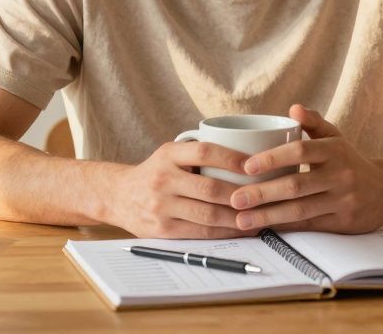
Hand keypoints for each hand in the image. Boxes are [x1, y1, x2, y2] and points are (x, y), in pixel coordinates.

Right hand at [112, 140, 250, 238]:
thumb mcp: (170, 154)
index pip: (204, 151)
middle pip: (210, 188)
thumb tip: (248, 158)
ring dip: (238, 217)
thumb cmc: (156, 173)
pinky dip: (224, 232)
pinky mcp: (162, 229)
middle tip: (265, 196)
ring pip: (208, 214)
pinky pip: (200, 232)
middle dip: (242, 195)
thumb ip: (199, 153)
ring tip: (259, 216)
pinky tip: (239, 229)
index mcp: (168, 154)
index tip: (254, 165)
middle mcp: (162, 178)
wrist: (117, 196)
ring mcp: (161, 205)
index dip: (232, 158)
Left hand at [229, 105, 382, 232]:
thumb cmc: (350, 161)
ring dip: (268, 215)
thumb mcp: (336, 137)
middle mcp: (340, 174)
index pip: (300, 151)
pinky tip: (263, 228)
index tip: (246, 166)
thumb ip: (314, 122)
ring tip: (241, 218)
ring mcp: (342, 200)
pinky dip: (284, 227)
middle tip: (234, 198)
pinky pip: (308, 226)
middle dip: (262, 193)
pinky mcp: (342, 222)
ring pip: (300, 210)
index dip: (272, 158)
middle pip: (296, 185)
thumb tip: (293, 108)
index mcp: (335, 150)